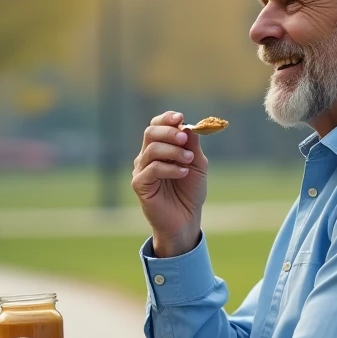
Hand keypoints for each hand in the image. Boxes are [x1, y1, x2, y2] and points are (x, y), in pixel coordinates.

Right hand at [132, 111, 207, 256]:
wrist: (186, 219)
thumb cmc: (190, 191)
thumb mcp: (196, 164)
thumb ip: (192, 145)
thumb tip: (188, 126)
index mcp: (159, 148)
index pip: (156, 126)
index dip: (166, 119)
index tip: (180, 118)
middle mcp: (146, 156)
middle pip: (150, 133)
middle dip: (169, 132)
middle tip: (185, 138)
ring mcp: (141, 170)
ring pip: (151, 149)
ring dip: (173, 151)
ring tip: (188, 160)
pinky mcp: (140, 184)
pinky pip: (153, 169)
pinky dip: (170, 168)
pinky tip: (183, 173)